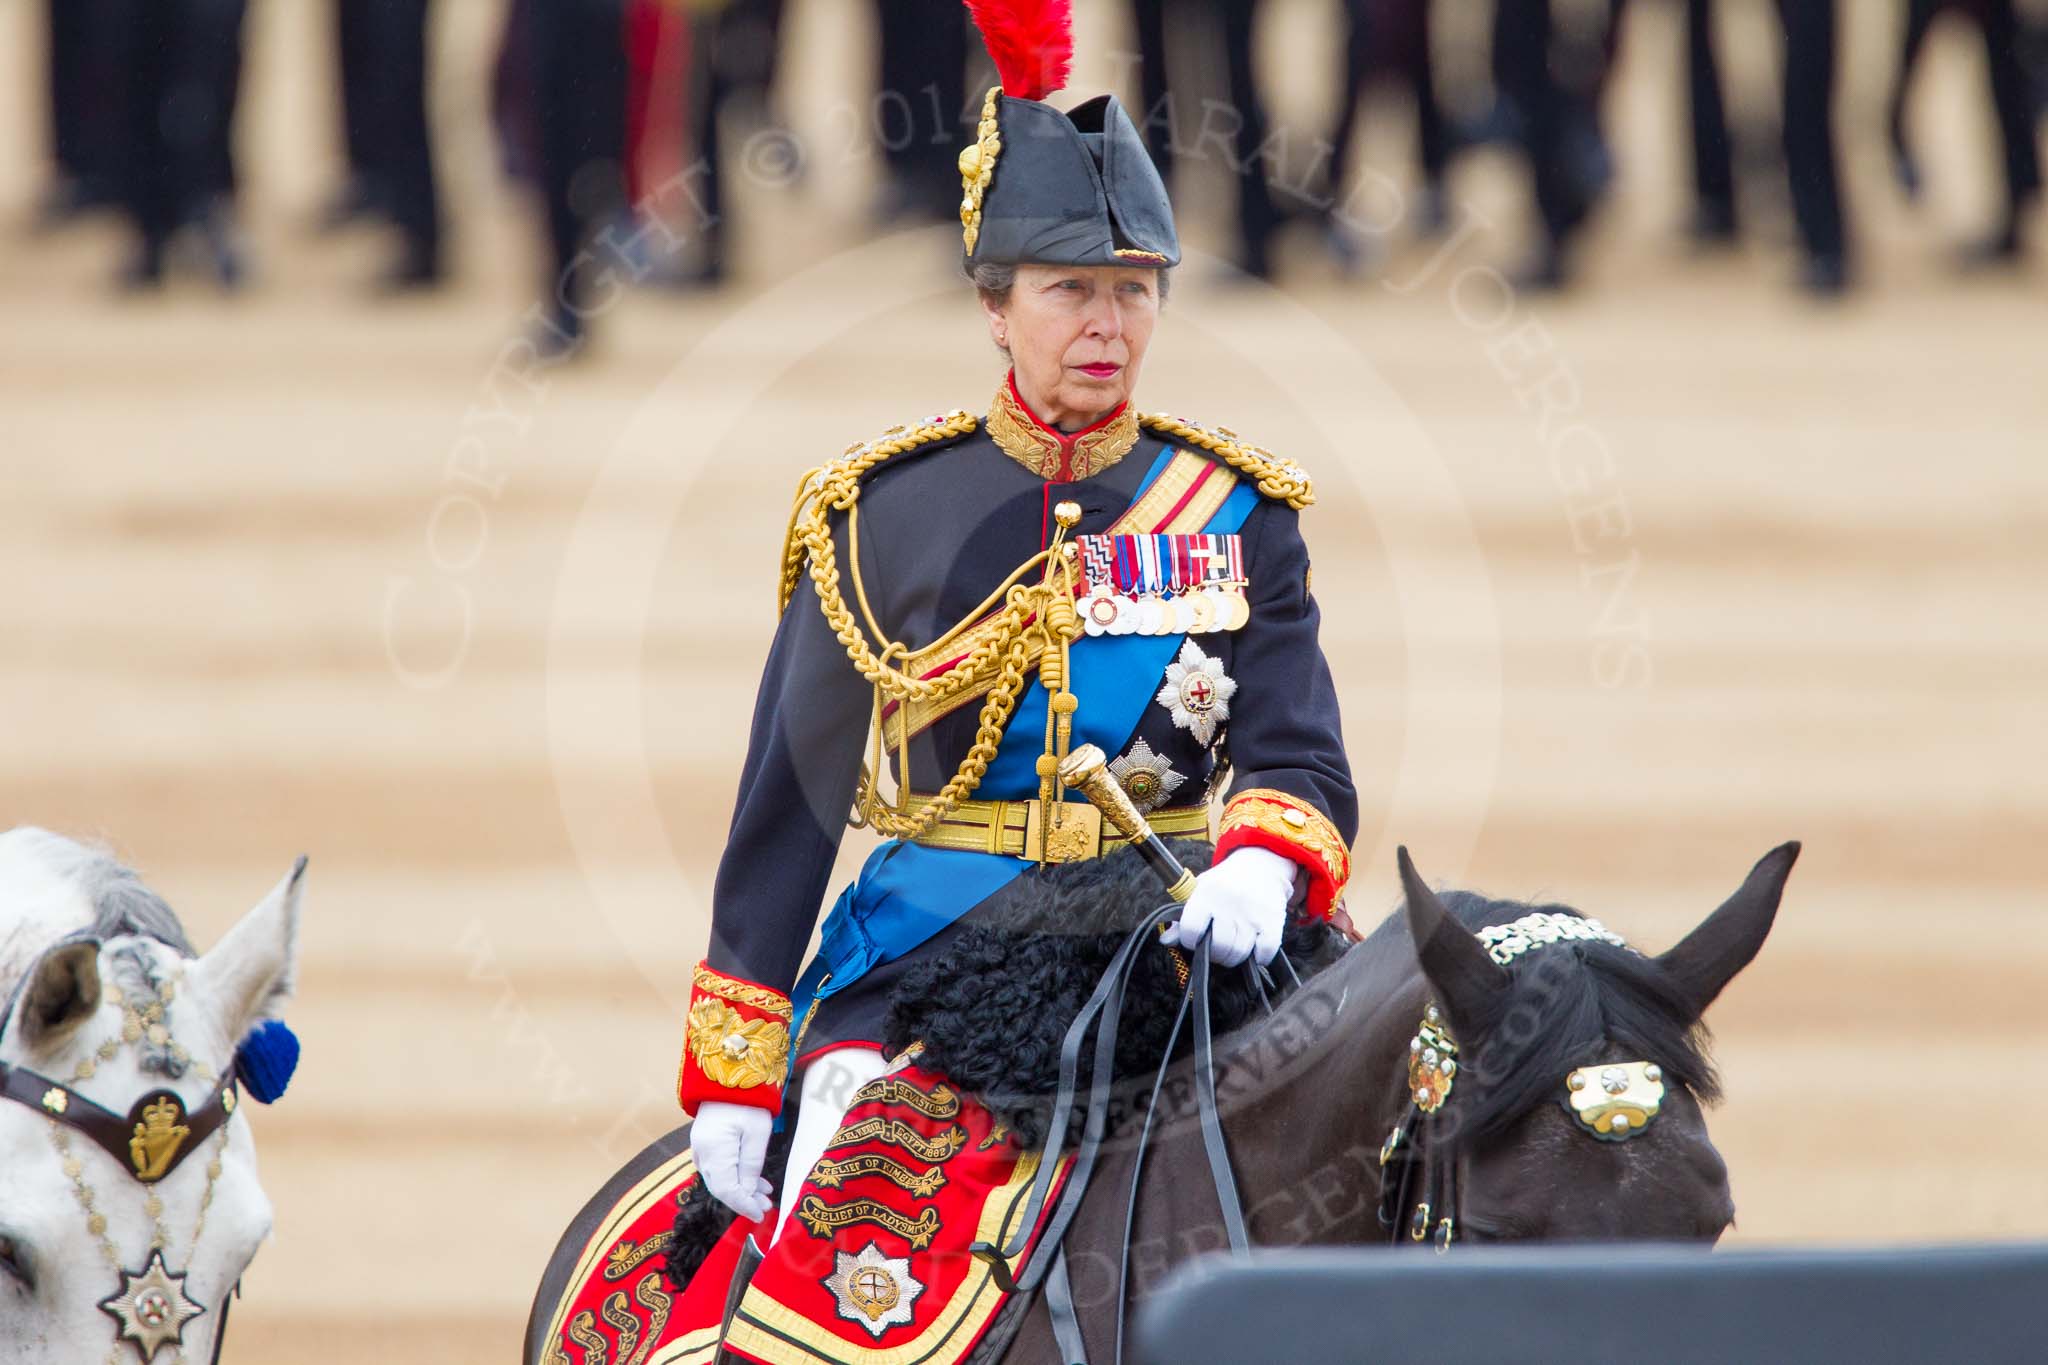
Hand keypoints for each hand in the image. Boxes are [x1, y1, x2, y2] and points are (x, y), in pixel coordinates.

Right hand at [690, 1101, 774, 1221]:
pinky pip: (718, 1167)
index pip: (727, 1190)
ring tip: (764, 1193)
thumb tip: (748, 1192)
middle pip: (721, 1187)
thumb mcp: (757, 1133)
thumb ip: (752, 1165)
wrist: (728, 1077)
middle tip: (766, 1206)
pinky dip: (734, 1176)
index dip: (743, 1205)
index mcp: (714, 1151)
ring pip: (720, 1179)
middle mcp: (702, 1153)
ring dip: (741, 1189)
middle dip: (744, 1200)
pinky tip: (752, 1179)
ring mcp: (700, 1148)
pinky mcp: (704, 1143)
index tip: (760, 1213)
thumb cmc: (747, 1101)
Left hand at [1166, 846, 1297, 966]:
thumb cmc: (1225, 883)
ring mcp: (1251, 914)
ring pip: (1239, 953)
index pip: (1191, 929)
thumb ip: (1183, 917)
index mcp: (1206, 894)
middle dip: (1216, 955)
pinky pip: (1264, 952)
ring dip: (1235, 957)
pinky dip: (1260, 957)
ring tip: (1234, 948)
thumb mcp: (1200, 891)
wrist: (1262, 865)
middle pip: (1219, 947)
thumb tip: (1165, 940)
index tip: (1195, 940)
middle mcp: (1228, 904)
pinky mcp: (1272, 921)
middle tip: (1217, 948)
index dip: (1190, 941)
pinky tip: (1255, 949)